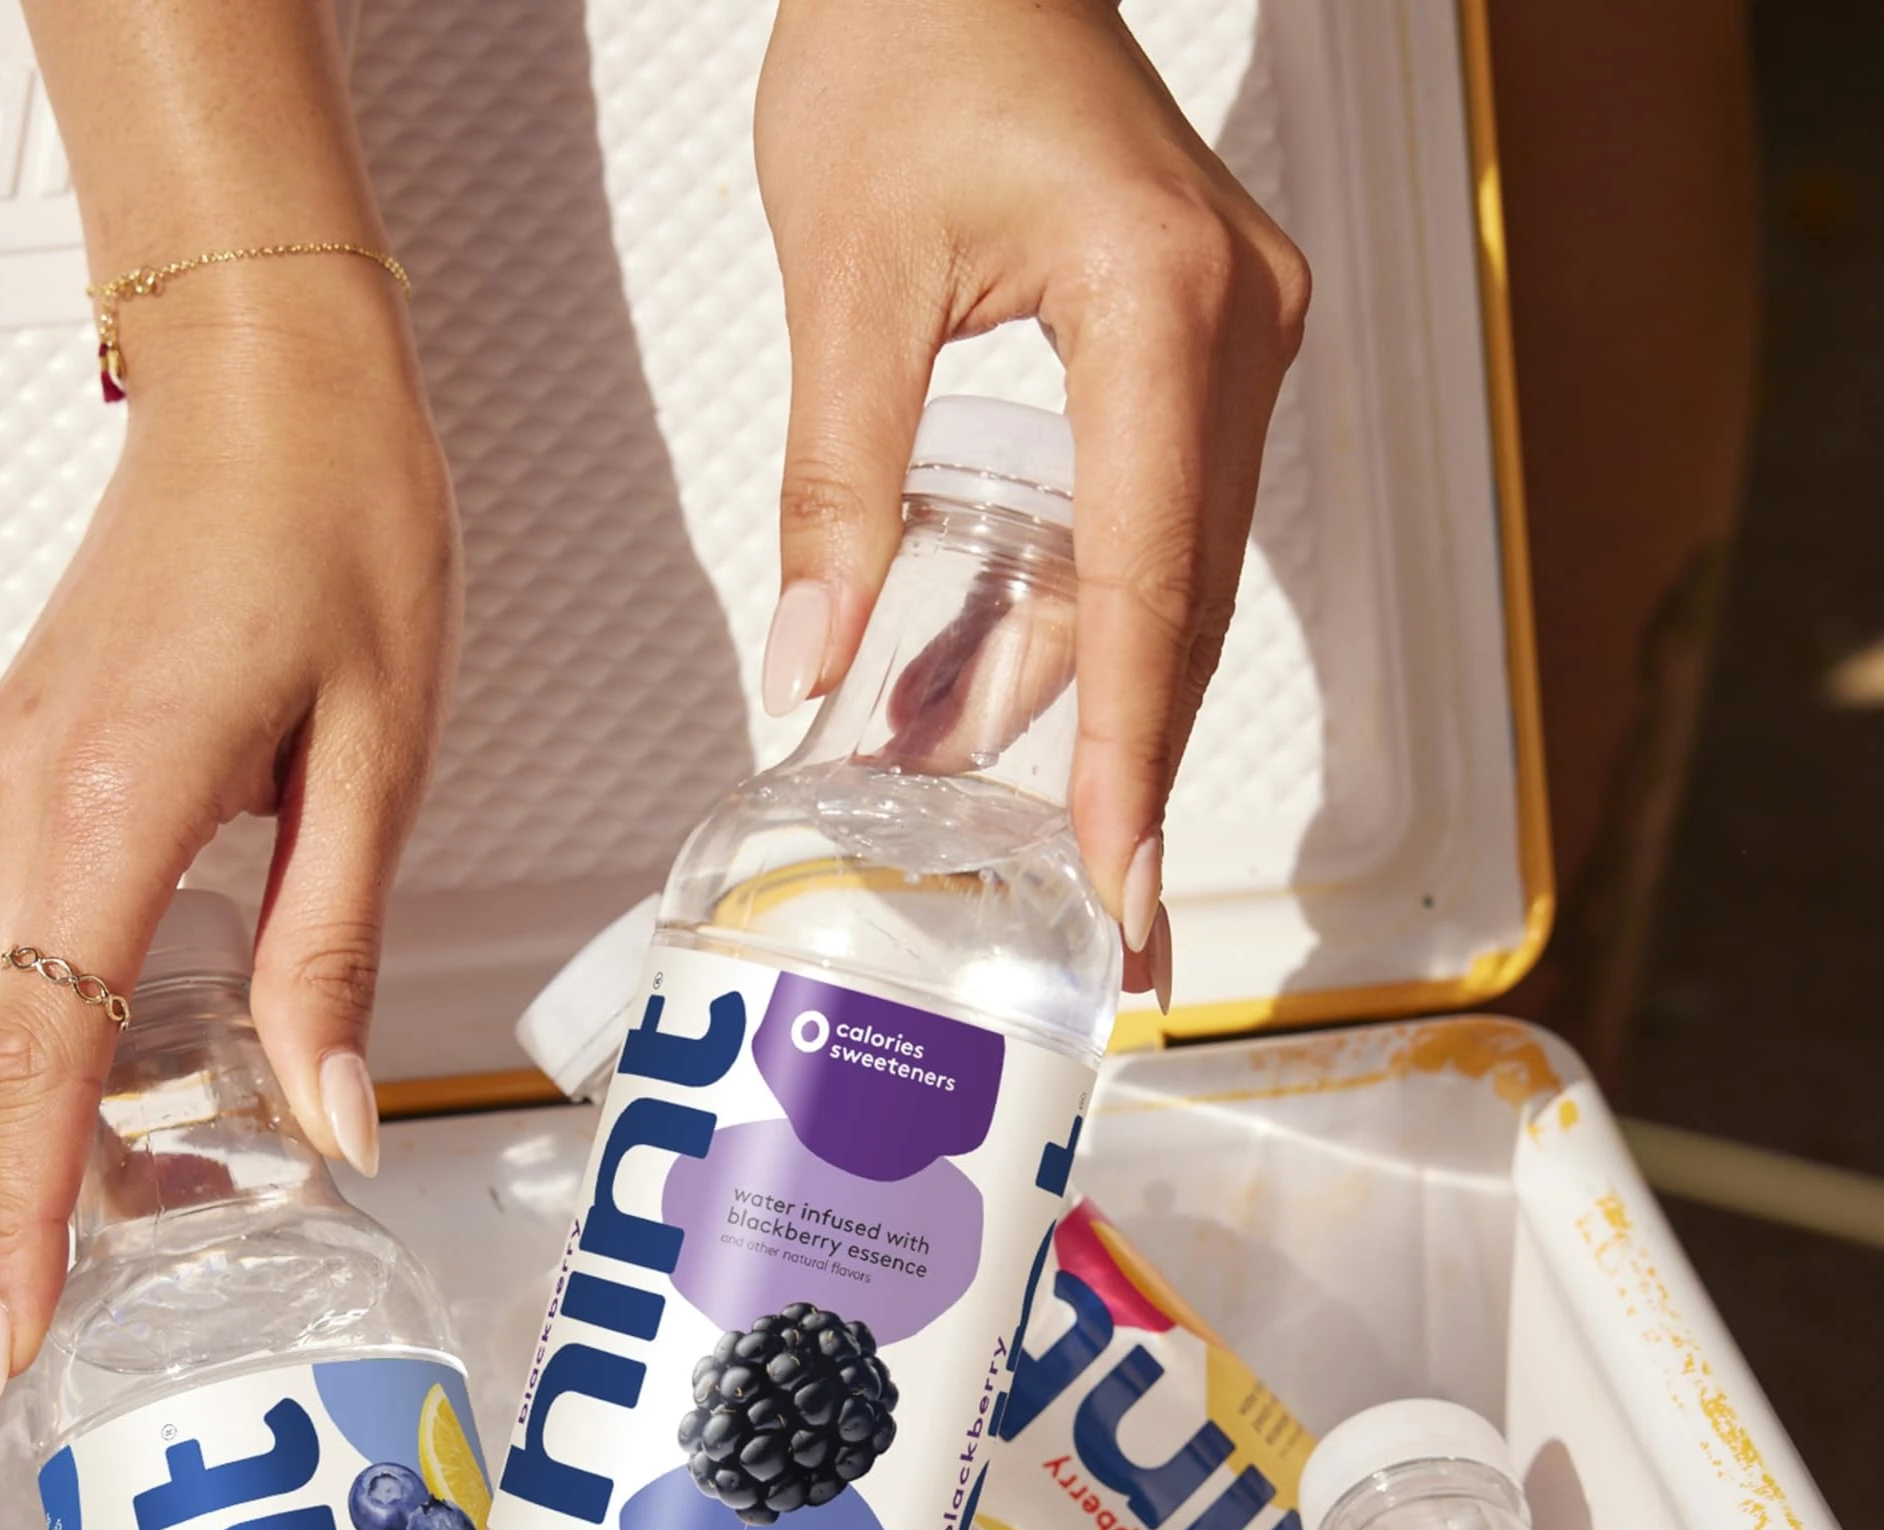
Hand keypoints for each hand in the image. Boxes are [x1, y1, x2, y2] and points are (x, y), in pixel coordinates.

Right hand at [0, 266, 458, 1398]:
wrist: (254, 373)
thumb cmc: (340, 531)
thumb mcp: (378, 759)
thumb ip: (330, 954)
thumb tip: (329, 1125)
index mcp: (106, 806)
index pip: (33, 1064)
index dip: (20, 1217)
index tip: (6, 1339)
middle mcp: (11, 807)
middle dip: (55, 1178)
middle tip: (205, 1219)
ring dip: (62, 1107)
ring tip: (211, 1140)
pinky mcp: (11, 772)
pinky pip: (5, 947)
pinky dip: (64, 1028)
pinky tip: (176, 1031)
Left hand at [754, 0, 1311, 999]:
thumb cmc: (910, 42)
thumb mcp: (844, 280)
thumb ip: (835, 485)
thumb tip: (812, 669)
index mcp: (1161, 307)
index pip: (1148, 584)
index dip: (1130, 754)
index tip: (1116, 883)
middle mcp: (1235, 327)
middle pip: (1181, 606)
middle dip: (1127, 772)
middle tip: (1103, 924)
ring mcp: (1231, 336)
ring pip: (1164, 575)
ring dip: (1076, 699)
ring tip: (985, 818)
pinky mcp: (1193, 345)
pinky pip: (1145, 521)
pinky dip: (1071, 619)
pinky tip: (978, 695)